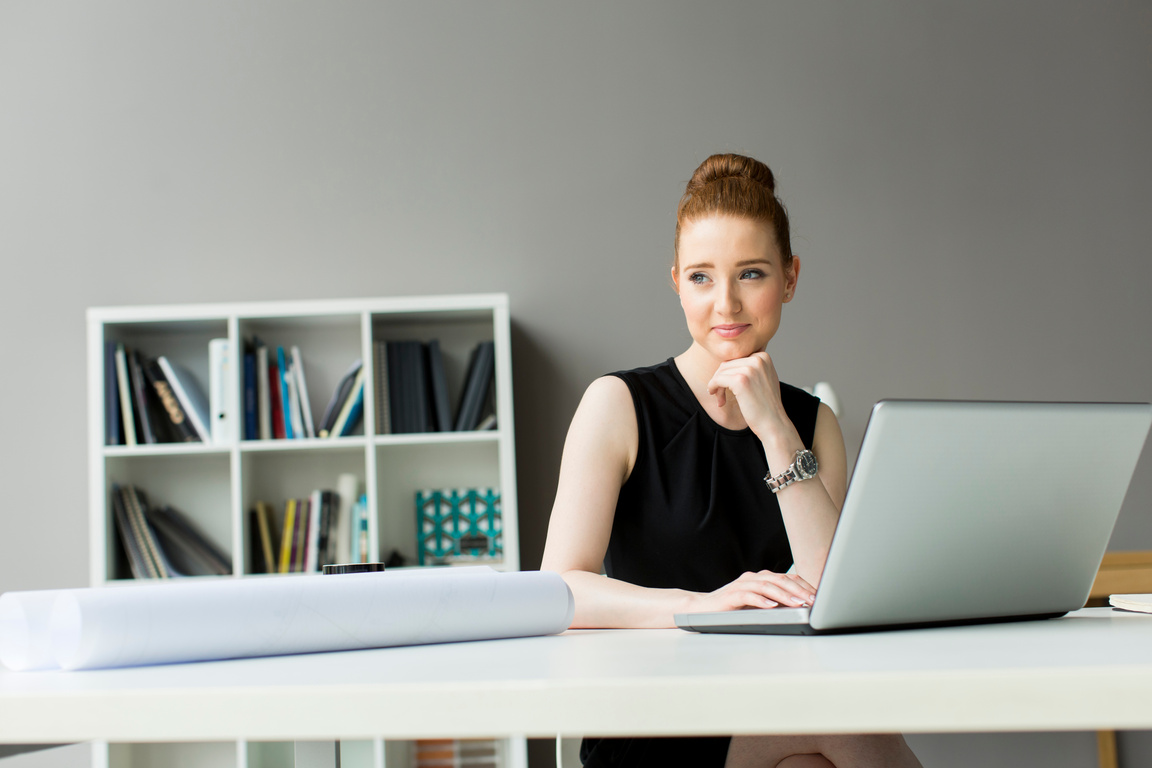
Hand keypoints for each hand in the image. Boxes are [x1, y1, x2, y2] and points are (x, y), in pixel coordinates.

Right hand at [685, 570, 816, 611]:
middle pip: (779, 579)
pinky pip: (748, 595)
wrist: (701, 609)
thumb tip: (802, 608)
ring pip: (766, 585)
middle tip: (813, 600)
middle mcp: (752, 578)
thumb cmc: (732, 609)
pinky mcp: (730, 596)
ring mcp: (740, 585)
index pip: (787, 578)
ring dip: (784, 595)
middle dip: (799, 590)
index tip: (818, 596)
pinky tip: (771, 606)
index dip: (804, 586)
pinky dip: (761, 600)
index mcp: (761, 578)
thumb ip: (776, 602)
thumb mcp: (758, 605)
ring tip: (798, 603)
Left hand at [706, 352, 789, 439]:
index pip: (736, 359)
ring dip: (717, 386)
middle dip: (720, 380)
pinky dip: (713, 388)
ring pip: (721, 372)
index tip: (727, 387)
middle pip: (726, 364)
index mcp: (763, 357)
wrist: (773, 423)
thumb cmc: (766, 405)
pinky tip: (719, 400)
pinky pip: (717, 380)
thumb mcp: (765, 379)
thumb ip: (752, 368)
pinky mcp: (740, 380)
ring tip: (721, 399)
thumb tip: (730, 363)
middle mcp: (758, 359)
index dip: (728, 373)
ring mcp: (749, 369)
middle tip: (721, 396)